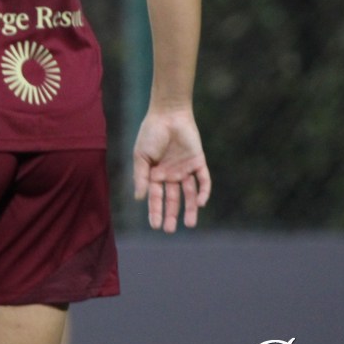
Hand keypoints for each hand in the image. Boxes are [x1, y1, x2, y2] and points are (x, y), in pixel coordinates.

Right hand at [133, 108, 210, 231]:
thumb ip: (141, 177)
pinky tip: (200, 202)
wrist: (168, 113)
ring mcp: (185, 169)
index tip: (155, 226)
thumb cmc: (151, 133)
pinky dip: (203, 191)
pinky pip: (203, 180)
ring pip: (189, 193)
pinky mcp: (198, 161)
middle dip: (171, 214)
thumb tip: (140, 199)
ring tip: (189, 224)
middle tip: (169, 230)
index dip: (155, 211)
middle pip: (173, 199)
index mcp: (155, 173)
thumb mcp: (141, 156)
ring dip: (190, 209)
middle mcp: (171, 174)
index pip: (156, 197)